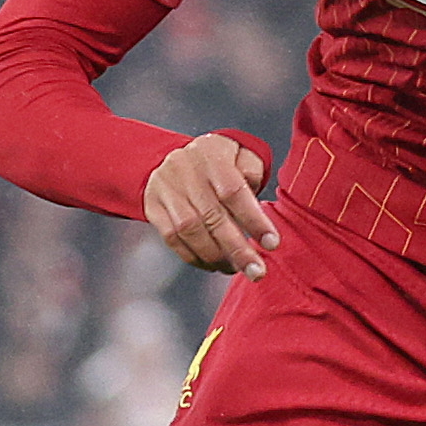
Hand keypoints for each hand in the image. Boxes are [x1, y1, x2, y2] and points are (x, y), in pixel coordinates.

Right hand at [145, 132, 275, 279]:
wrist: (178, 157)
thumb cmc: (219, 161)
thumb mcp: (241, 153)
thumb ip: (252, 173)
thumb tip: (256, 204)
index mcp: (212, 157)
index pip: (233, 192)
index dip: (254, 220)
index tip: (272, 244)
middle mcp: (185, 172)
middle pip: (212, 216)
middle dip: (237, 249)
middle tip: (256, 271)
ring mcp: (165, 190)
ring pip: (190, 231)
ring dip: (216, 256)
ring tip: (236, 268)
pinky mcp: (153, 207)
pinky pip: (172, 239)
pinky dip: (194, 257)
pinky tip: (213, 264)